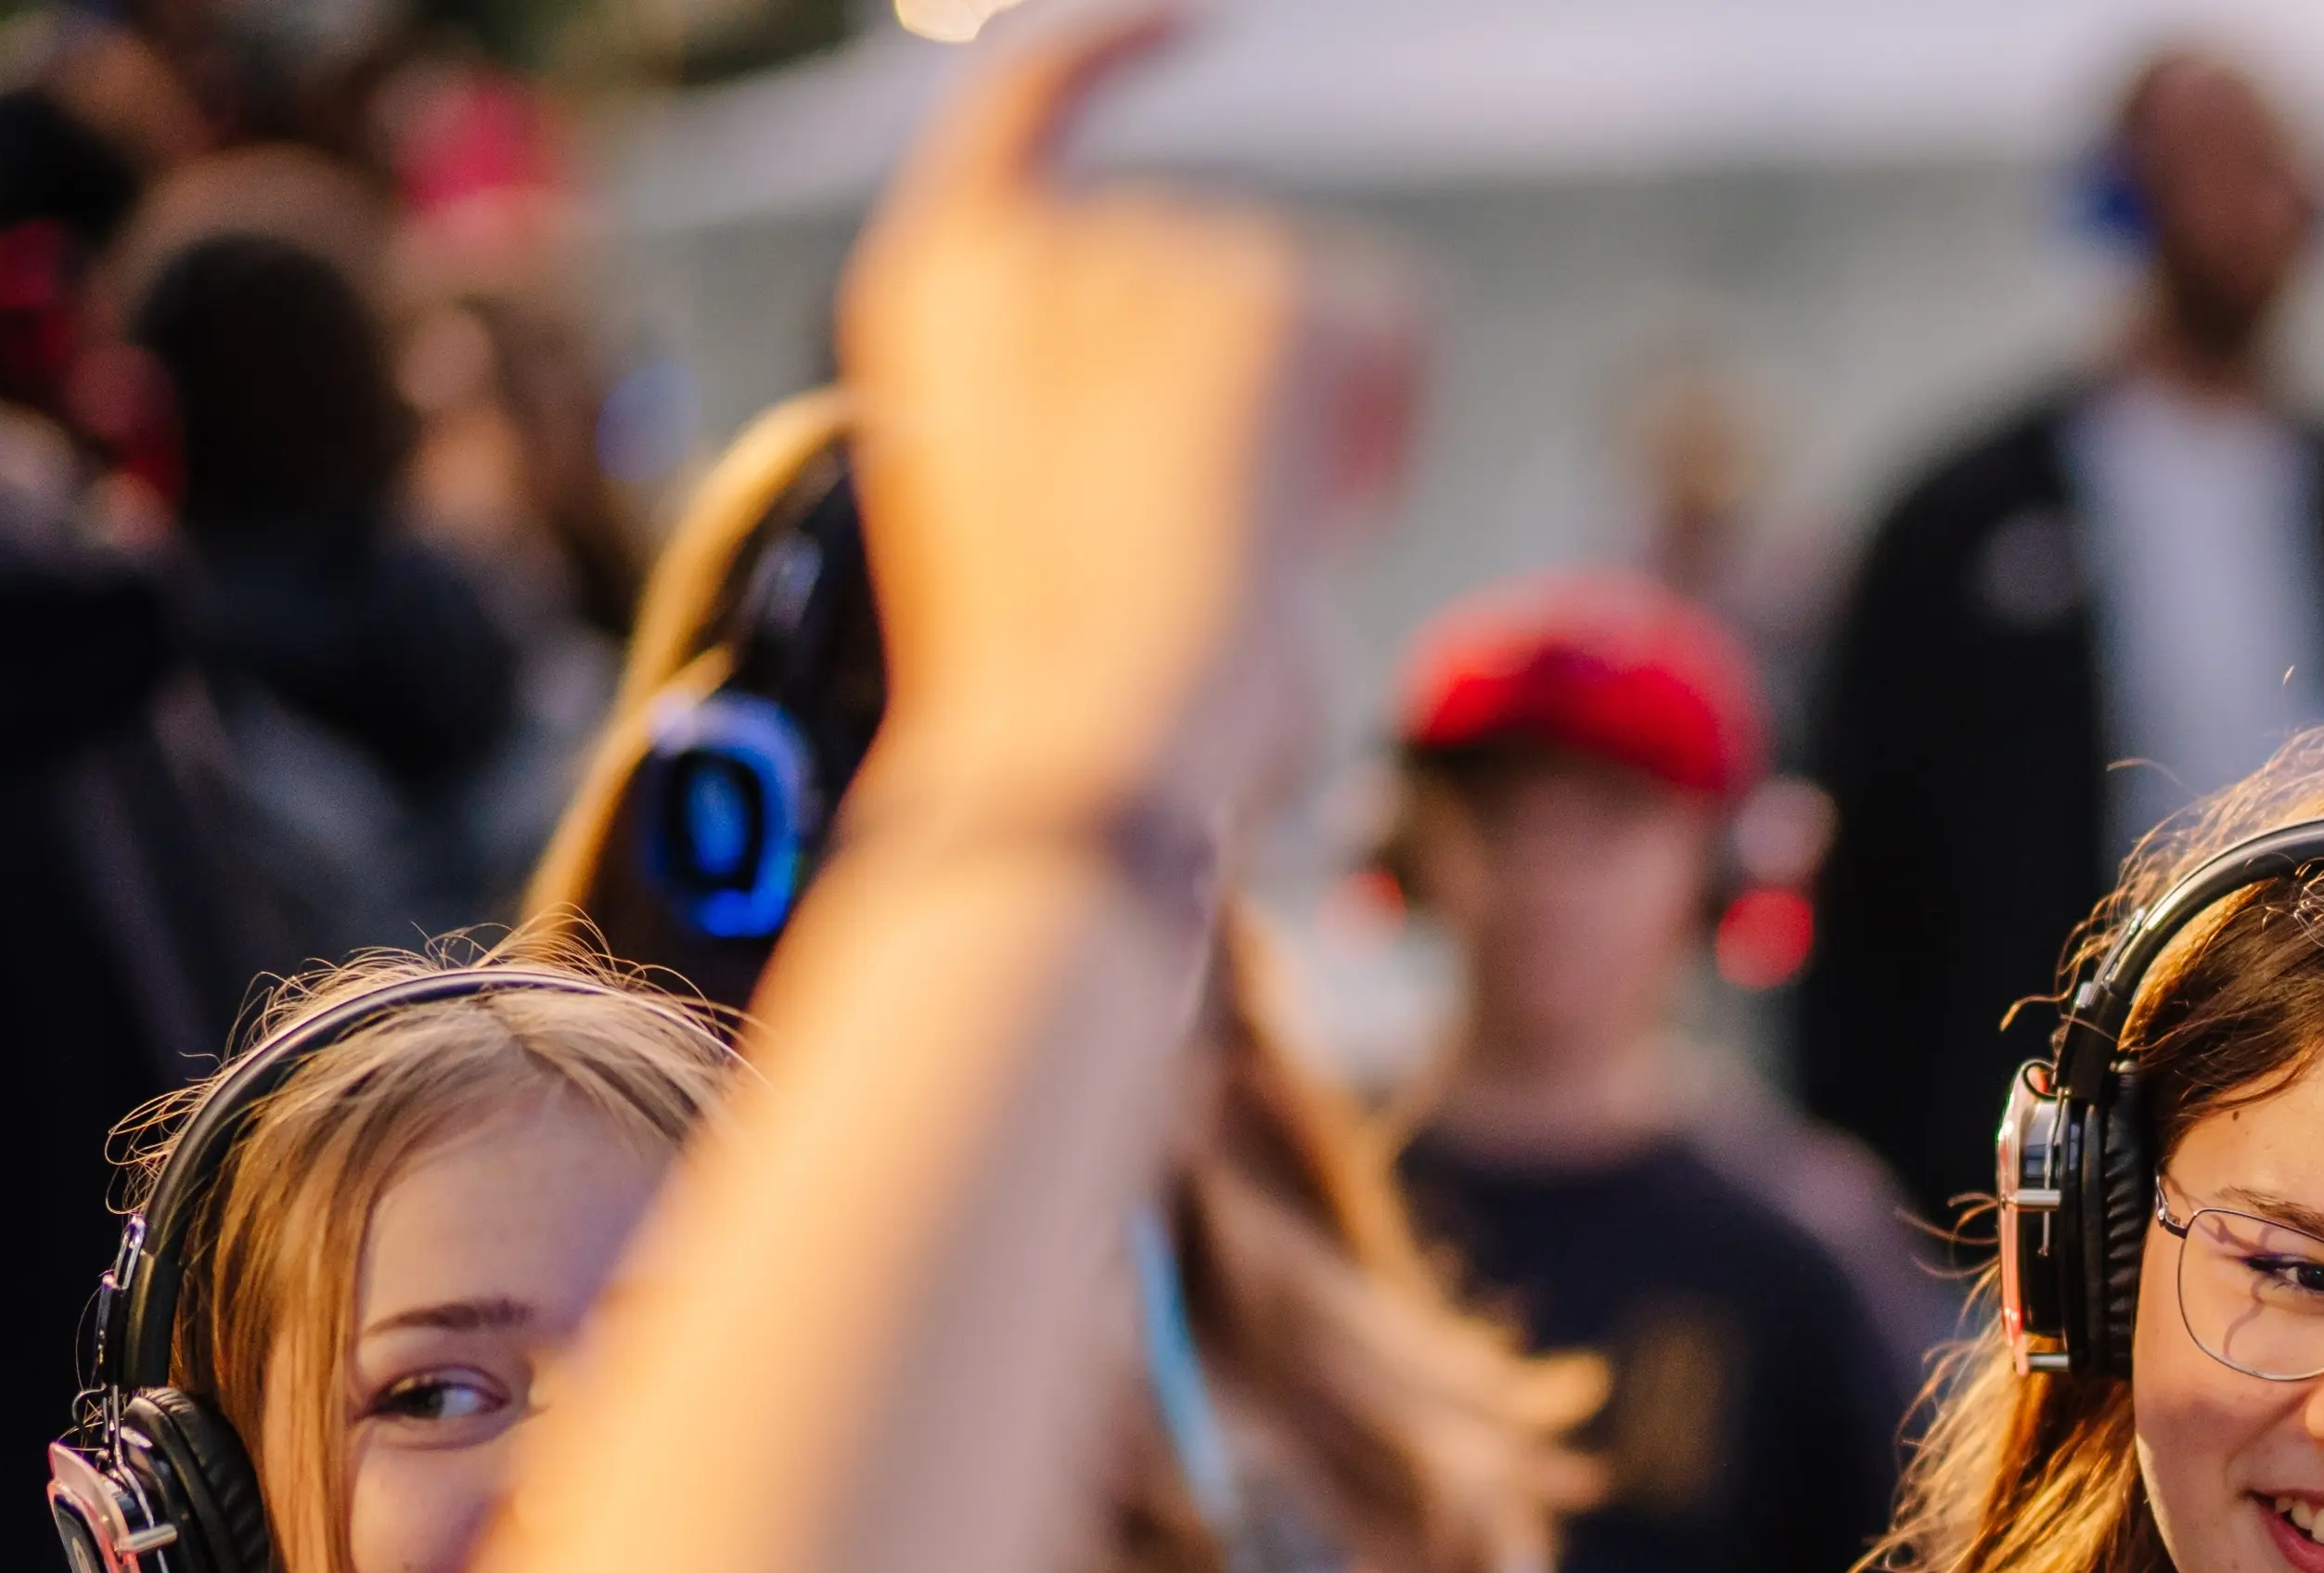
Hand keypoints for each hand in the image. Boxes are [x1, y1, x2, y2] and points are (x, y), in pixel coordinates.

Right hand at [837, 7, 1421, 840]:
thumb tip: (1249, 421)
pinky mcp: (1263, 291)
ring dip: (1321, 416)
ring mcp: (1144, 251)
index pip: (1025, 103)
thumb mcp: (1040, 528)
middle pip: (1217, 253)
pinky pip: (1392, 317)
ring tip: (1252, 548)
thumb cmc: (1061, 701)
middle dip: (1255, 380)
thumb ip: (1095, 414)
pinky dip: (1388, 416)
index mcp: (932, 292)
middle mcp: (1025, 243)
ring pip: (1314, 298)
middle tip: (1224, 539)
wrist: (1081, 747)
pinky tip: (1329, 510)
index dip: (1113, 51)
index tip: (1195, 21)